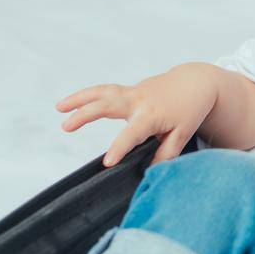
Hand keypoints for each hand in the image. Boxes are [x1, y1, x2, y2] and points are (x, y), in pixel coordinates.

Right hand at [57, 65, 218, 167]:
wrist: (195, 84)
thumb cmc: (189, 110)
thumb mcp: (183, 135)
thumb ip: (166, 154)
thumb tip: (149, 170)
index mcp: (152, 115)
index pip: (132, 134)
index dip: (120, 148)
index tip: (108, 163)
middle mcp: (139, 101)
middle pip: (108, 104)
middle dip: (86, 115)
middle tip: (66, 127)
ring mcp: (132, 93)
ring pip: (102, 92)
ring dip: (79, 98)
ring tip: (59, 108)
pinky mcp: (129, 90)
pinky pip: (105, 92)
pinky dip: (87, 95)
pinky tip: (71, 104)